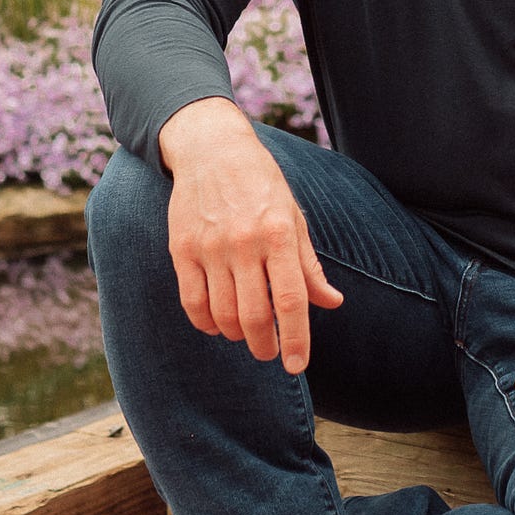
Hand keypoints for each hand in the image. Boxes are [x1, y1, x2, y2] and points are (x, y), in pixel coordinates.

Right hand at [159, 99, 341, 372]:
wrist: (211, 149)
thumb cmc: (261, 184)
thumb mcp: (294, 217)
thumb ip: (309, 265)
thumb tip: (332, 302)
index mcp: (279, 234)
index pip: (290, 300)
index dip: (296, 339)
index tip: (296, 365)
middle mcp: (244, 242)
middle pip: (254, 315)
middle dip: (264, 345)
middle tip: (269, 352)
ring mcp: (210, 247)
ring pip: (222, 314)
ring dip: (236, 335)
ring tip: (246, 334)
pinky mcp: (181, 249)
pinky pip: (192, 302)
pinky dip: (205, 323)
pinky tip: (216, 324)